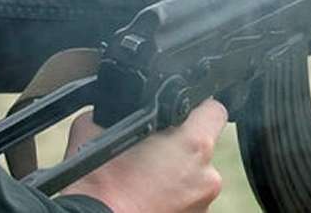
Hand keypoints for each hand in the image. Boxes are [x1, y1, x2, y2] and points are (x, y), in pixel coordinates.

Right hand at [60, 99, 227, 212]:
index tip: (184, 113)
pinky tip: (151, 199)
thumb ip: (118, 114)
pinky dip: (175, 198)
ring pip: (196, 176)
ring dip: (179, 175)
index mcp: (193, 144)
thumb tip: (117, 107)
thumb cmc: (95, 190)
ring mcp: (203, 202)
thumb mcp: (94, 132)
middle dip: (183, 146)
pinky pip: (189, 200)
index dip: (199, 109)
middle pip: (204, 146)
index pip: (215, 110)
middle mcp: (207, 174)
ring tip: (148, 181)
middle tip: (155, 152)